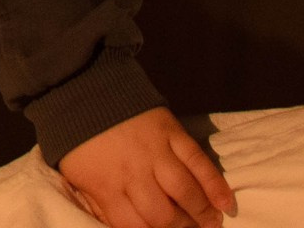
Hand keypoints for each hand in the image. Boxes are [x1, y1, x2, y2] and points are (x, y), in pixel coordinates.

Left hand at [56, 107, 237, 227]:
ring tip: (212, 224)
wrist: (82, 90)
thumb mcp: (78, 176)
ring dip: (202, 214)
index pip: (133, 225)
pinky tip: (225, 203)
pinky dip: (215, 184)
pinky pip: (198, 162)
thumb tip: (121, 226)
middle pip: (163, 215)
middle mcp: (132, 173)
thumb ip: (100, 204)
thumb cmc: (79, 140)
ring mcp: (155, 152)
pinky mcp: (171, 132)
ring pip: (185, 192)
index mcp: (105, 186)